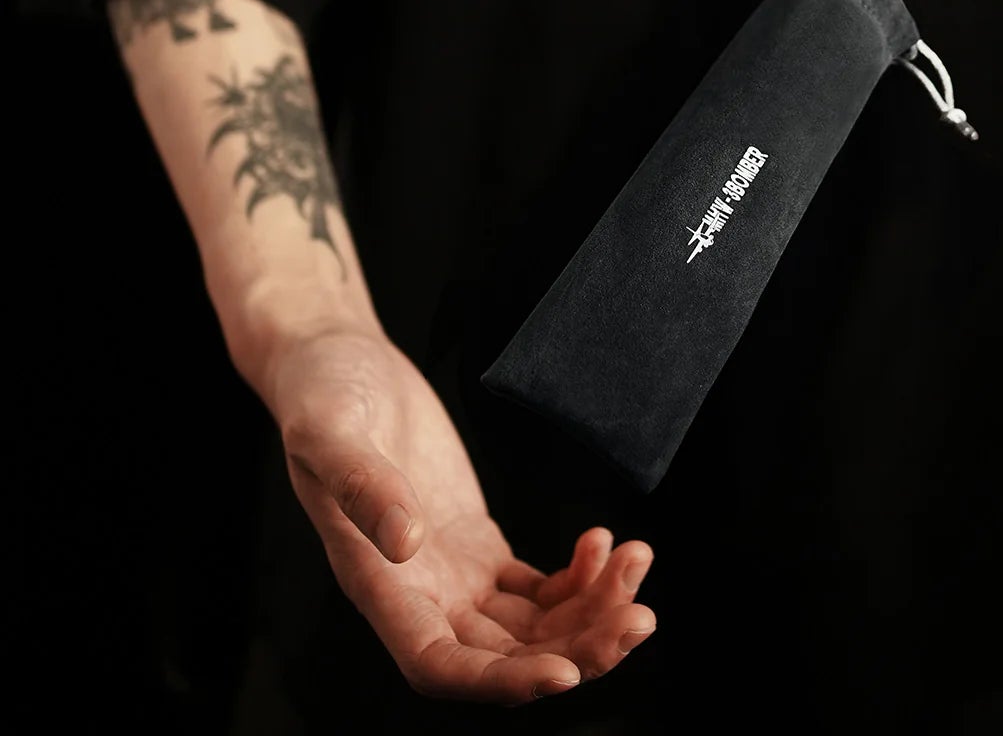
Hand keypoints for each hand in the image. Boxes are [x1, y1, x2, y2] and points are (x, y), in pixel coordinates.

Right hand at [259, 325, 656, 703]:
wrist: (335, 362)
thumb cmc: (320, 396)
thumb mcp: (331, 432)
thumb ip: (363, 487)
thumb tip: (405, 542)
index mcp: (377, 584)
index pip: (440, 664)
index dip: (501, 682)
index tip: (562, 674)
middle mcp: (418, 593)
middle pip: (504, 657)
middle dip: (575, 650)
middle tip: (639, 619)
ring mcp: (451, 571)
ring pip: (529, 627)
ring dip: (588, 612)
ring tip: (636, 564)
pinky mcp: (475, 540)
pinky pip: (534, 587)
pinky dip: (576, 577)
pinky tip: (602, 541)